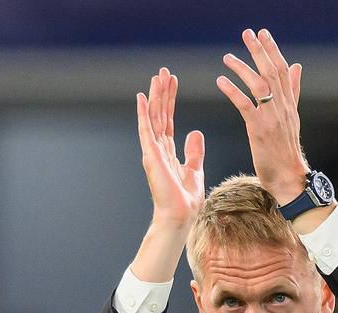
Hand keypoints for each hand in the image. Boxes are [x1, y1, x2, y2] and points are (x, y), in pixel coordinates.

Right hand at [137, 67, 204, 230]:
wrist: (180, 216)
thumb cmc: (185, 200)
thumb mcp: (195, 170)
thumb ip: (194, 151)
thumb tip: (195, 133)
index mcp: (168, 152)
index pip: (169, 120)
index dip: (170, 101)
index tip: (172, 82)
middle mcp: (158, 149)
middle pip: (160, 114)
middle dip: (162, 92)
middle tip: (164, 71)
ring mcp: (153, 151)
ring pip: (153, 117)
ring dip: (155, 96)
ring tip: (158, 76)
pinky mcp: (151, 156)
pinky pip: (146, 130)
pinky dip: (144, 113)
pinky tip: (143, 97)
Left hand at [216, 29, 307, 205]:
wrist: (289, 177)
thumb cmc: (286, 151)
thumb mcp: (292, 117)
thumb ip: (292, 91)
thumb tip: (297, 66)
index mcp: (289, 103)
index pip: (282, 70)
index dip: (272, 50)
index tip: (262, 33)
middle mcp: (282, 107)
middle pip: (272, 72)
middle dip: (259, 50)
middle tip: (247, 33)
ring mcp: (271, 118)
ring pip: (259, 85)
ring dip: (242, 68)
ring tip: (227, 57)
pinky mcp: (259, 130)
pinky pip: (245, 105)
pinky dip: (233, 91)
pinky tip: (221, 81)